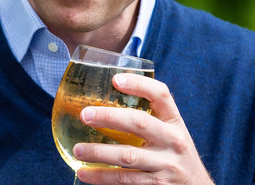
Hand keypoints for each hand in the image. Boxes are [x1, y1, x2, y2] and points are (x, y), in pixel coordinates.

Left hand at [72, 73, 214, 184]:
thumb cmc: (175, 155)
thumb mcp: (171, 133)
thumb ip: (150, 119)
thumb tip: (108, 99)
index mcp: (175, 121)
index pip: (161, 95)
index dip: (138, 84)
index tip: (115, 79)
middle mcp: (173, 141)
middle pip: (139, 122)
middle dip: (109, 117)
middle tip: (85, 114)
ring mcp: (166, 165)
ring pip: (127, 157)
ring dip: (99, 152)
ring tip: (78, 149)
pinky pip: (125, 180)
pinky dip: (102, 177)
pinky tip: (85, 173)